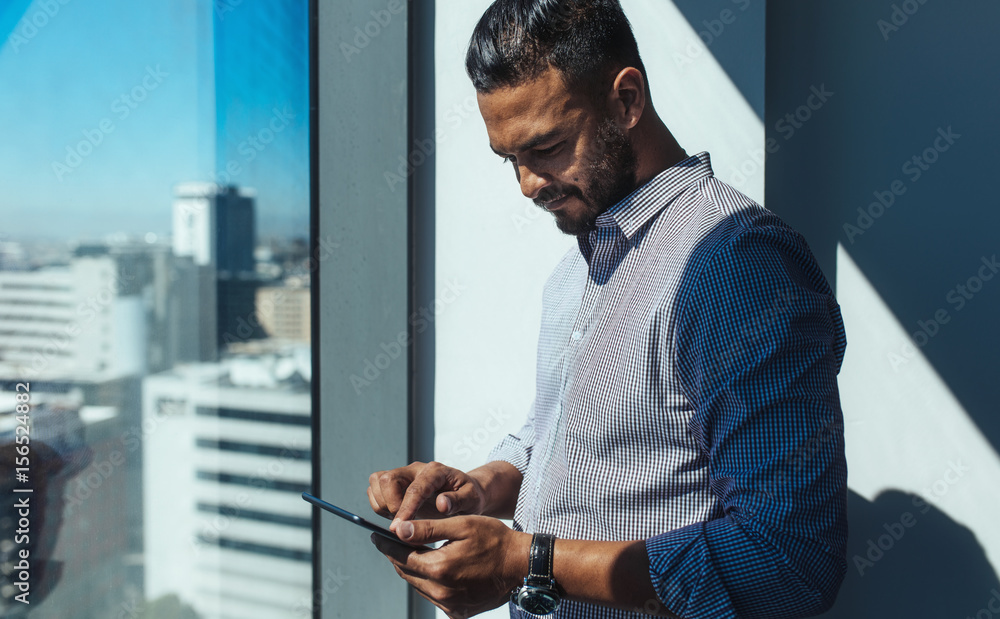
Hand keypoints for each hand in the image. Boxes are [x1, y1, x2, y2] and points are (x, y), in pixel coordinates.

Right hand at [367, 461, 486, 531]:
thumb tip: (442, 503)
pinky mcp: (395, 484)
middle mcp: (416, 470)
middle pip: (387, 479)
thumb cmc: (470, 496)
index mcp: (435, 472)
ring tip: (401, 521)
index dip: (405, 509)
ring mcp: (404, 475)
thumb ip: (458, 501)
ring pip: (377, 483)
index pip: (415, 488)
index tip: (400, 528)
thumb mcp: (472, 500)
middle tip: (403, 525)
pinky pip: (375, 491)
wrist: (466, 493)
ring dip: (382, 505)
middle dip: (389, 504)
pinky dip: (379, 506)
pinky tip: (397, 517)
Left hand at [370, 515, 530, 618]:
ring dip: (412, 570)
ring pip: (419, 586)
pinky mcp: (458, 612)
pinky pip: (434, 597)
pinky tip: (433, 569)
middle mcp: (442, 592)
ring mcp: (450, 605)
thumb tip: (398, 530)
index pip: (401, 557)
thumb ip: (427, 529)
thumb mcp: (461, 526)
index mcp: (440, 568)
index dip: (386, 545)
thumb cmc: (495, 540)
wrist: (522, 565)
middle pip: (407, 574)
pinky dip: (429, 583)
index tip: (376, 536)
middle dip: (397, 557)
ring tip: (411, 553)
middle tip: (390, 543)